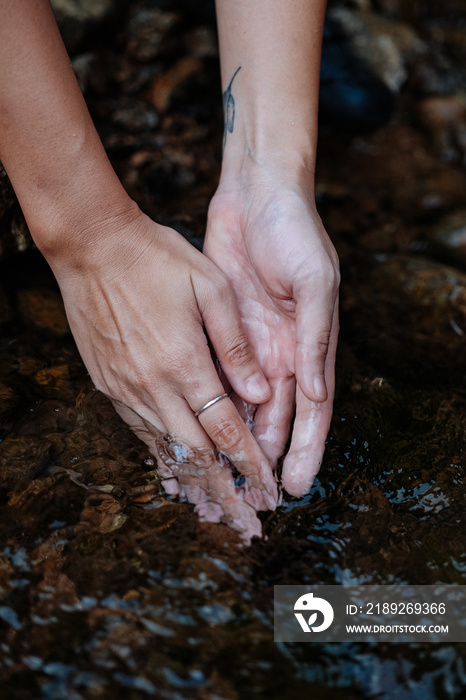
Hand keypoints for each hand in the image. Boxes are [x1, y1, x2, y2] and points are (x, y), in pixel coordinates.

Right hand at [46, 207, 278, 540]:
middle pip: (196, 455)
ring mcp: (127, 388)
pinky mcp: (108, 384)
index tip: (270, 491)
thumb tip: (259, 392)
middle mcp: (153, 386)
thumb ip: (235, 343)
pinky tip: (175, 475)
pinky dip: (163, 459)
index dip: (251, 465)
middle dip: (227, 493)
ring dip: (195, 485)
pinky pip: (141, 432)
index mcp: (185, 364)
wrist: (92, 246)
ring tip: (216, 513)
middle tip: (248, 525)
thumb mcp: (210, 287)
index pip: (226, 430)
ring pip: (166, 451)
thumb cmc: (156, 258)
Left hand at [204, 177, 339, 496]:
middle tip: (252, 496)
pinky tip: (197, 432)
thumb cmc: (295, 234)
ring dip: (235, 441)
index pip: (310, 412)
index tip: (293, 486)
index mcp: (309, 347)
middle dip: (265, 458)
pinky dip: (209, 407)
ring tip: (222, 477)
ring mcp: (248, 347)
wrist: (257, 196)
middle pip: (274, 419)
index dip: (304, 450)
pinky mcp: (219, 334)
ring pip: (241, 406)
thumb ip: (315, 338)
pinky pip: (213, 379)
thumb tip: (316, 395)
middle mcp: (280, 355)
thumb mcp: (314, 283)